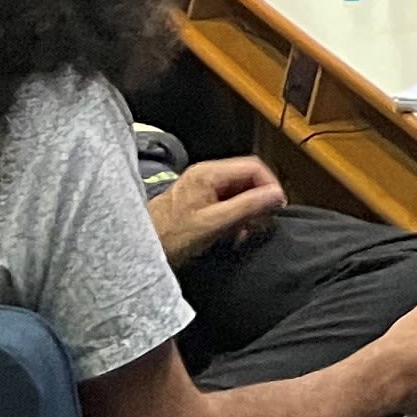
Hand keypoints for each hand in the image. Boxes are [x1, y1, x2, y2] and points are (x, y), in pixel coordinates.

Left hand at [146, 156, 284, 264]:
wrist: (139, 249)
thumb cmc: (170, 236)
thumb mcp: (213, 223)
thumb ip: (247, 207)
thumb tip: (277, 194)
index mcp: (209, 173)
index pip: (253, 167)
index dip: (270, 185)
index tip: (277, 207)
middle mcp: (205, 174)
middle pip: (246, 178)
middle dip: (259, 199)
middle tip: (264, 222)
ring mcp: (201, 187)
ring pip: (238, 191)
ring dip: (247, 211)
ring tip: (247, 232)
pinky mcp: (197, 201)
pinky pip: (226, 201)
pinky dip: (235, 216)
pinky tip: (233, 234)